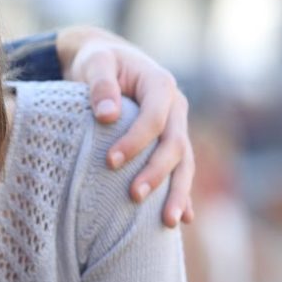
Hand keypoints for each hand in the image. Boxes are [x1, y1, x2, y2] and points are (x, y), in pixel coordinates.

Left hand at [56, 25, 194, 226]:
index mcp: (160, 85)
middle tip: (134, 196)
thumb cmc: (99, 61)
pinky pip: (181, 171)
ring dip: (179, 193)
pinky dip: (185, 194)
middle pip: (175, 145)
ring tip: (169, 222)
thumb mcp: (96, 62)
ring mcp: (177, 127)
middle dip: (157, 173)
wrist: (108, 59)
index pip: (154, 118)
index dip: (135, 141)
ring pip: (184, 163)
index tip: (110, 162)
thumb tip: (107, 115)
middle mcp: (176, 107)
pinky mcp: (170, 143)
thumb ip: (101, 84)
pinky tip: (185, 218)